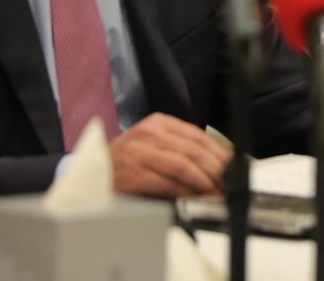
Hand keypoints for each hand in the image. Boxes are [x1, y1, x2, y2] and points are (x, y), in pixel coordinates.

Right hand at [108, 113, 232, 197]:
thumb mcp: (154, 148)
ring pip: (183, 165)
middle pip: (194, 150)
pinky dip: (184, 192)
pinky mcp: (131, 173)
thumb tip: (217, 168)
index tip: (234, 168)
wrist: (89, 174)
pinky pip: (166, 182)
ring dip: (204, 183)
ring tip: (216, 194)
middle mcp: (148, 133)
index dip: (220, 153)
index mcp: (159, 123)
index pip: (198, 135)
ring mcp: (138, 151)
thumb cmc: (126, 163)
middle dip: (216, 171)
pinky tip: (195, 199)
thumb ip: (181, 152)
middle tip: (228, 185)